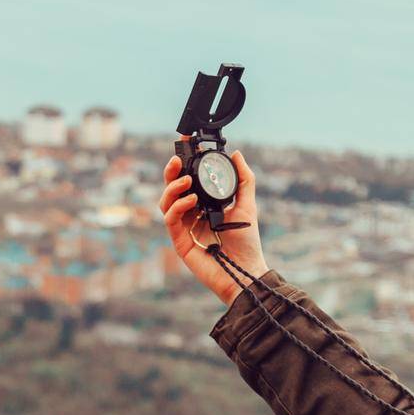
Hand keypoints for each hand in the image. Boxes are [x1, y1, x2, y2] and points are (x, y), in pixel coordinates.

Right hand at [159, 146, 268, 305]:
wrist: (246, 271)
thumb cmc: (246, 242)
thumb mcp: (247, 204)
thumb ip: (244, 179)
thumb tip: (237, 154)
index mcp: (202, 205)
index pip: (187, 181)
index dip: (183, 163)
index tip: (185, 143)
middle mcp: (190, 215)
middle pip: (171, 189)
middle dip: (171, 172)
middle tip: (178, 159)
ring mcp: (184, 229)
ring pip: (166, 203)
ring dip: (173, 188)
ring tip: (188, 181)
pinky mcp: (180, 243)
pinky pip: (171, 220)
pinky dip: (178, 207)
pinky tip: (190, 200)